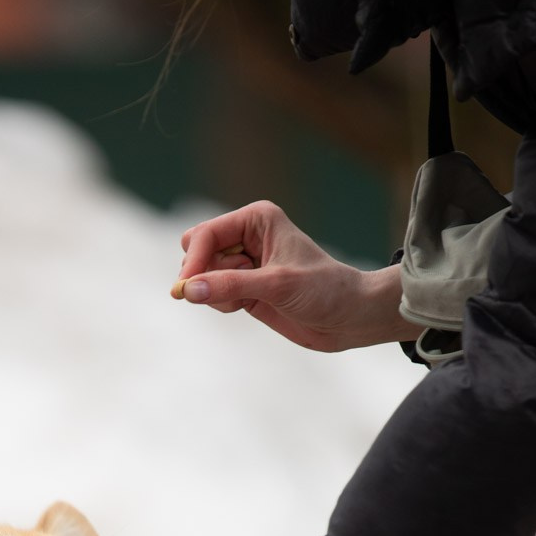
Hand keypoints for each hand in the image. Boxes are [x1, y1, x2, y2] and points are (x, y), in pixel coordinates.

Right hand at [172, 202, 416, 352]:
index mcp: (256, 219)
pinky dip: (221, 304)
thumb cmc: (323, 291)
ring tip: (249, 299)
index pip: (206, 235)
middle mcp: (246, 236)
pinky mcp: (242, 287)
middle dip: (204, 274)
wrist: (348, 317)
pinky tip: (248, 307)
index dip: (194, 262)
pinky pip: (211, 294)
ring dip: (216, 292)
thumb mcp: (276, 285)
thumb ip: (230, 286)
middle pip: (196, 251)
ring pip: (201, 275)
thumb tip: (187, 291)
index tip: (187, 290)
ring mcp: (242, 262)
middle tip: (230, 291)